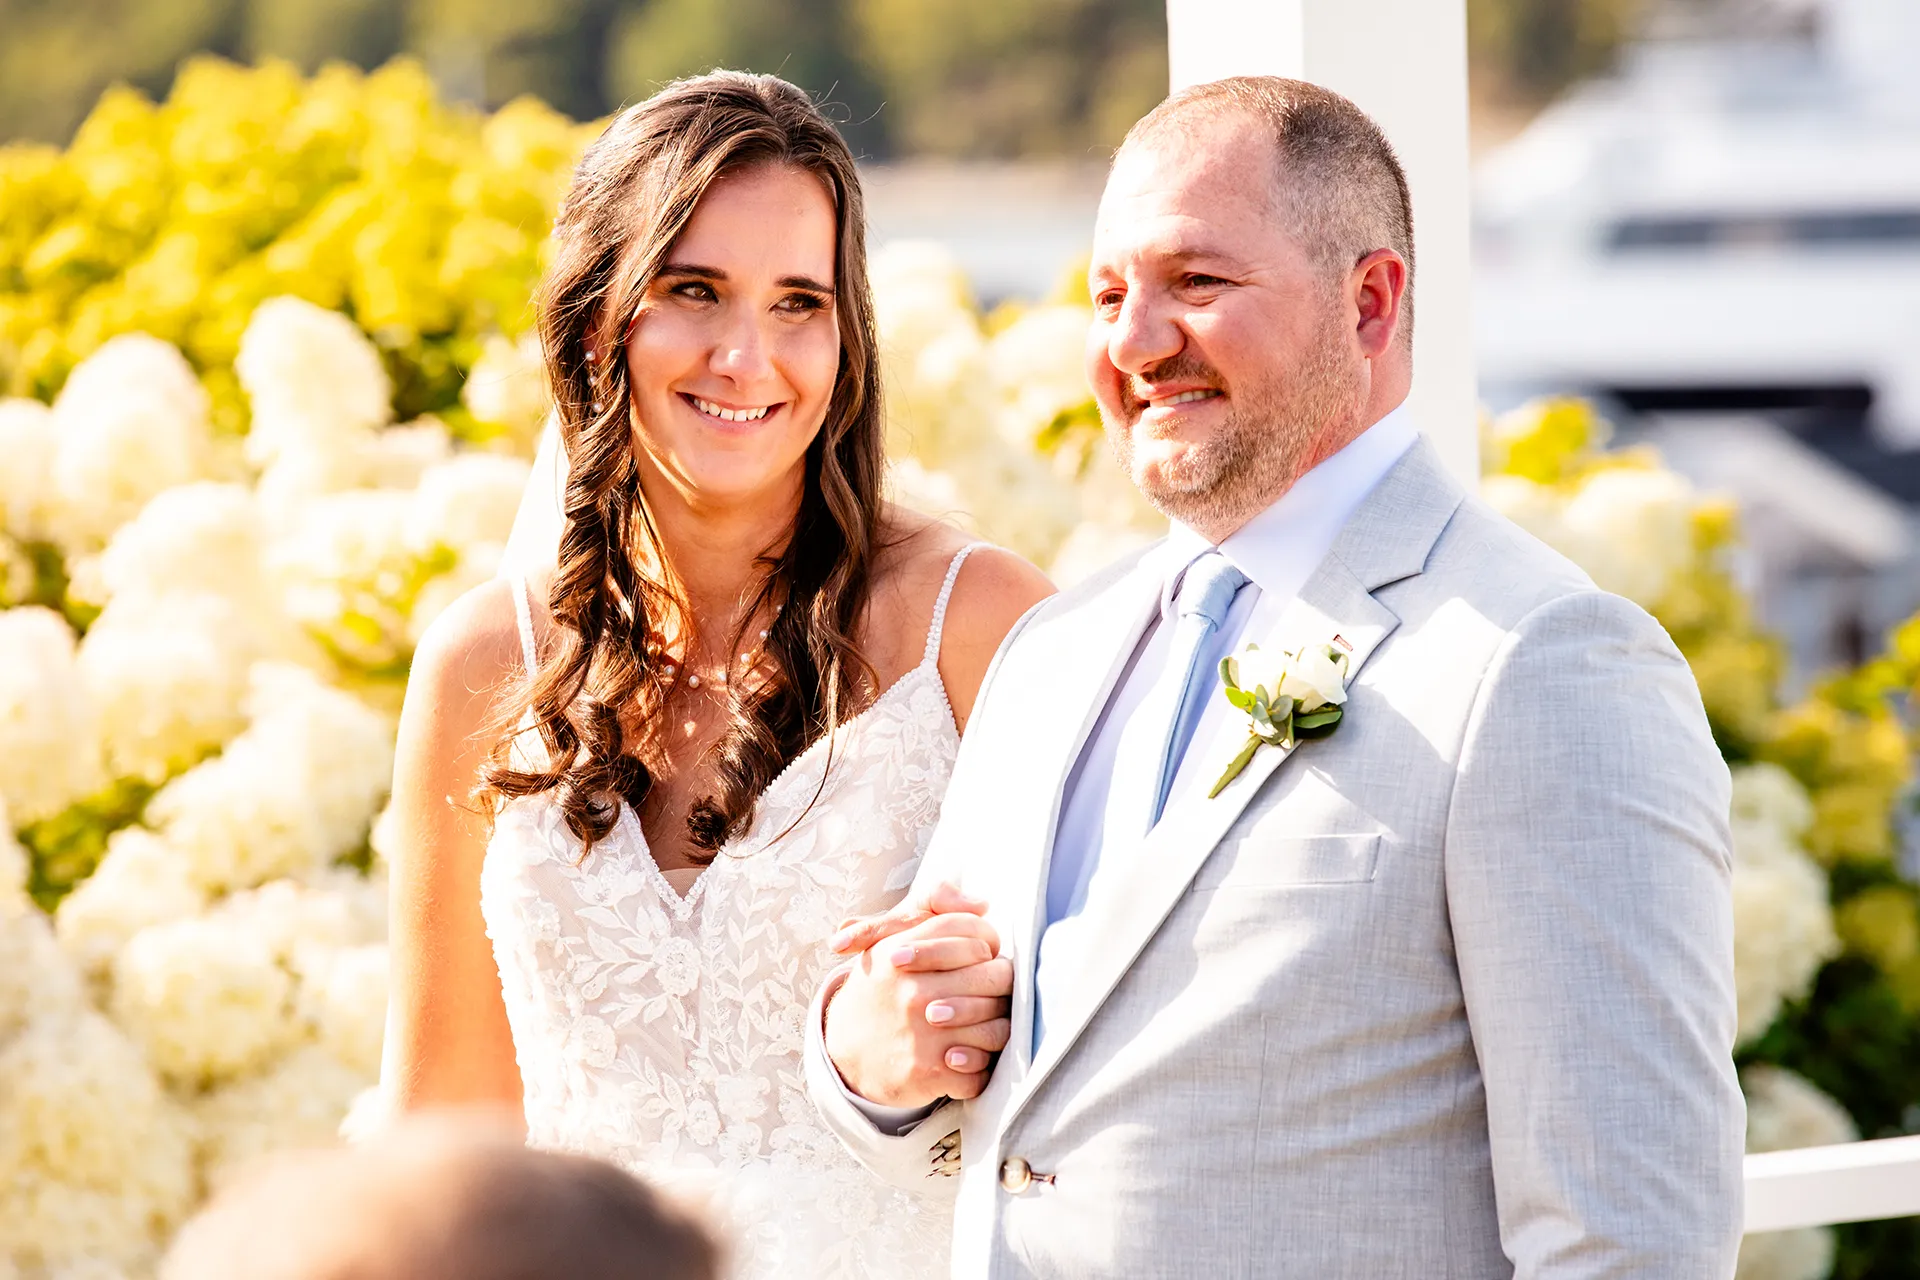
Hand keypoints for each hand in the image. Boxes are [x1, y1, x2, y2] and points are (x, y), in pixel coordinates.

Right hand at [823, 884, 1013, 1107]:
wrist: (846, 1049)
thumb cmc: (883, 987)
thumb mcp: (893, 935)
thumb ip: (933, 903)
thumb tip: (983, 904)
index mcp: (901, 952)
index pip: (974, 933)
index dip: (988, 941)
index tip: (981, 954)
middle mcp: (910, 991)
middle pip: (995, 976)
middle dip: (1001, 983)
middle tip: (992, 990)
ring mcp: (920, 1034)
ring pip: (997, 1026)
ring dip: (997, 1026)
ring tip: (986, 1024)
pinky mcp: (928, 1072)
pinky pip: (982, 1070)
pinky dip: (981, 1066)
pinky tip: (969, 1056)